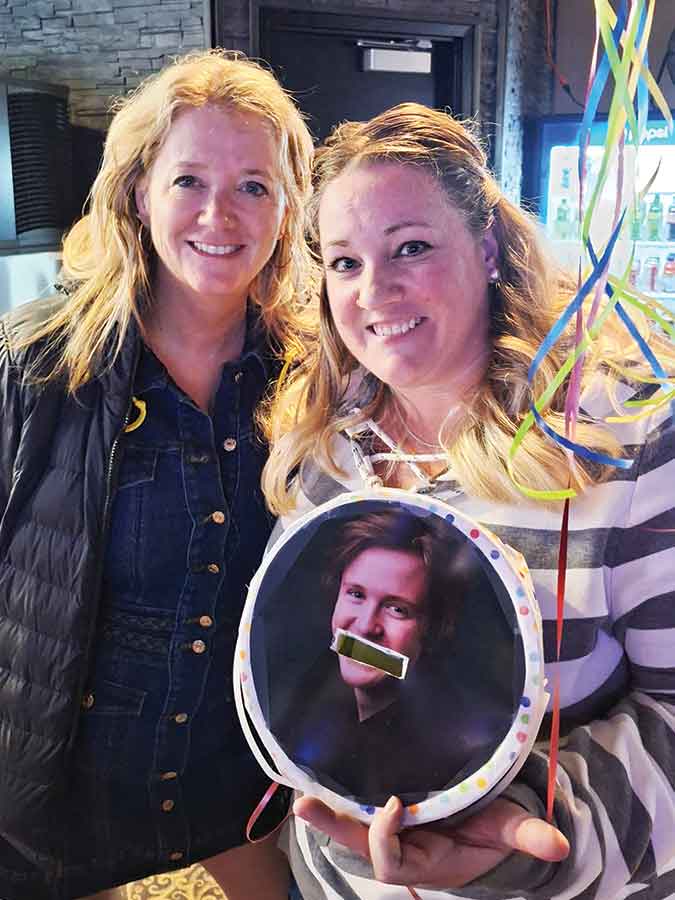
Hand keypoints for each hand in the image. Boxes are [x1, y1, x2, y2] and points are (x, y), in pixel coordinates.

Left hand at [293, 795, 569, 888]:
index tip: (394, 804)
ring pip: (351, 822)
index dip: (384, 836)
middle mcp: (401, 847)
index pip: (390, 860)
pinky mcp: (390, 808)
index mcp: (424, 859)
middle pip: (358, 844)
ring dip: (326, 808)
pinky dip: (339, 793)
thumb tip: (559, 842)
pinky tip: (317, 770)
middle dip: (331, 825)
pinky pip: (358, 804)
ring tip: (297, 785)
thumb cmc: (494, 831)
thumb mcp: (509, 830)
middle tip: (304, 805)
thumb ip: (528, 836)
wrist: (488, 829)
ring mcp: (392, 828)